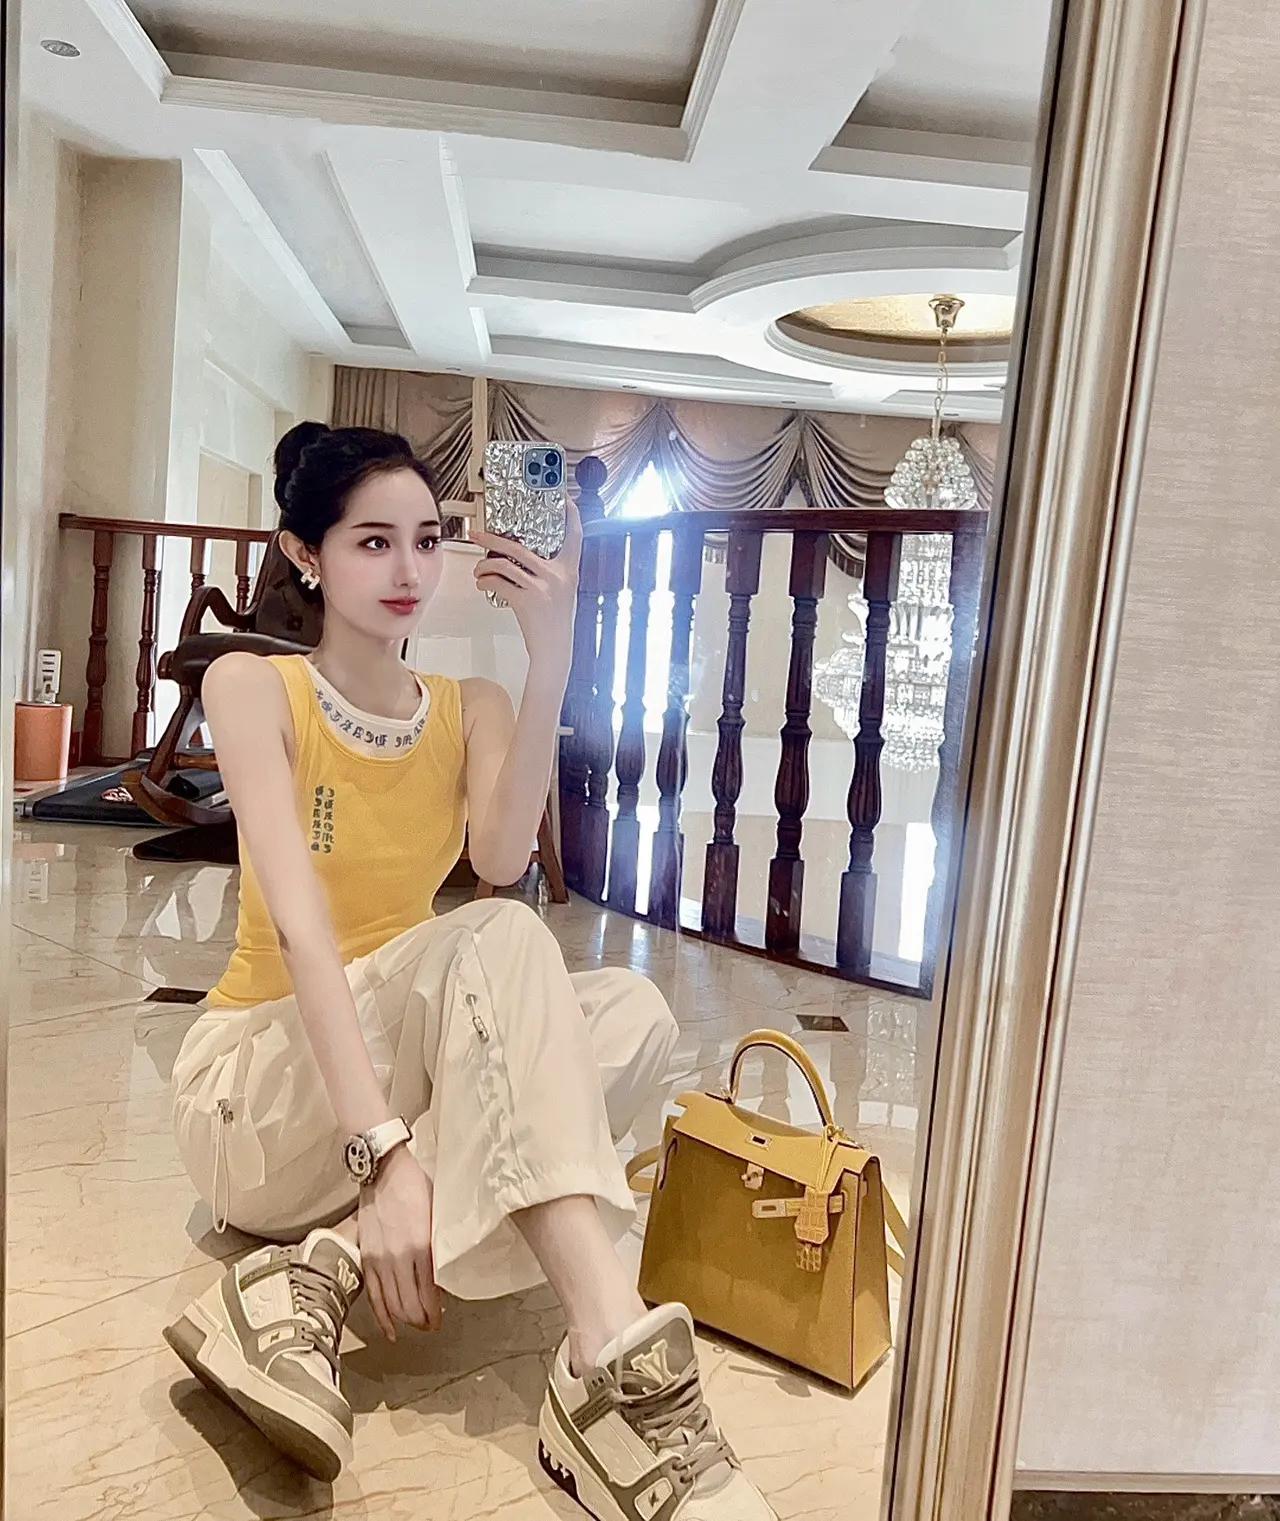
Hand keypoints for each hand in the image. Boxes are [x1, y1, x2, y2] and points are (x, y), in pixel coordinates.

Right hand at [356, 1145, 442, 1340]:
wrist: (384, 1170)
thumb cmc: (415, 1187)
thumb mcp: (436, 1213)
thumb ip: (440, 1244)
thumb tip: (446, 1271)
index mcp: (419, 1246)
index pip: (427, 1294)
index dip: (434, 1313)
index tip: (440, 1320)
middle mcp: (397, 1258)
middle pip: (409, 1305)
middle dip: (422, 1321)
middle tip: (432, 1325)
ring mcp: (378, 1260)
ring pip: (391, 1305)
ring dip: (405, 1320)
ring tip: (417, 1326)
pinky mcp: (366, 1258)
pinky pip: (373, 1295)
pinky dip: (381, 1316)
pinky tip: (389, 1330)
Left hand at [471, 495, 581, 668]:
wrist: (554, 650)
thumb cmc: (555, 623)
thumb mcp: (562, 593)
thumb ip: (551, 573)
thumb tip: (521, 557)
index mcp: (569, 571)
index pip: (574, 536)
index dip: (572, 515)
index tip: (565, 499)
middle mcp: (557, 576)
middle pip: (519, 547)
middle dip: (492, 539)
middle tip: (478, 534)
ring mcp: (542, 588)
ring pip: (504, 565)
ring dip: (484, 565)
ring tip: (479, 569)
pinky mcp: (526, 601)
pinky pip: (498, 583)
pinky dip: (486, 581)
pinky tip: (483, 583)